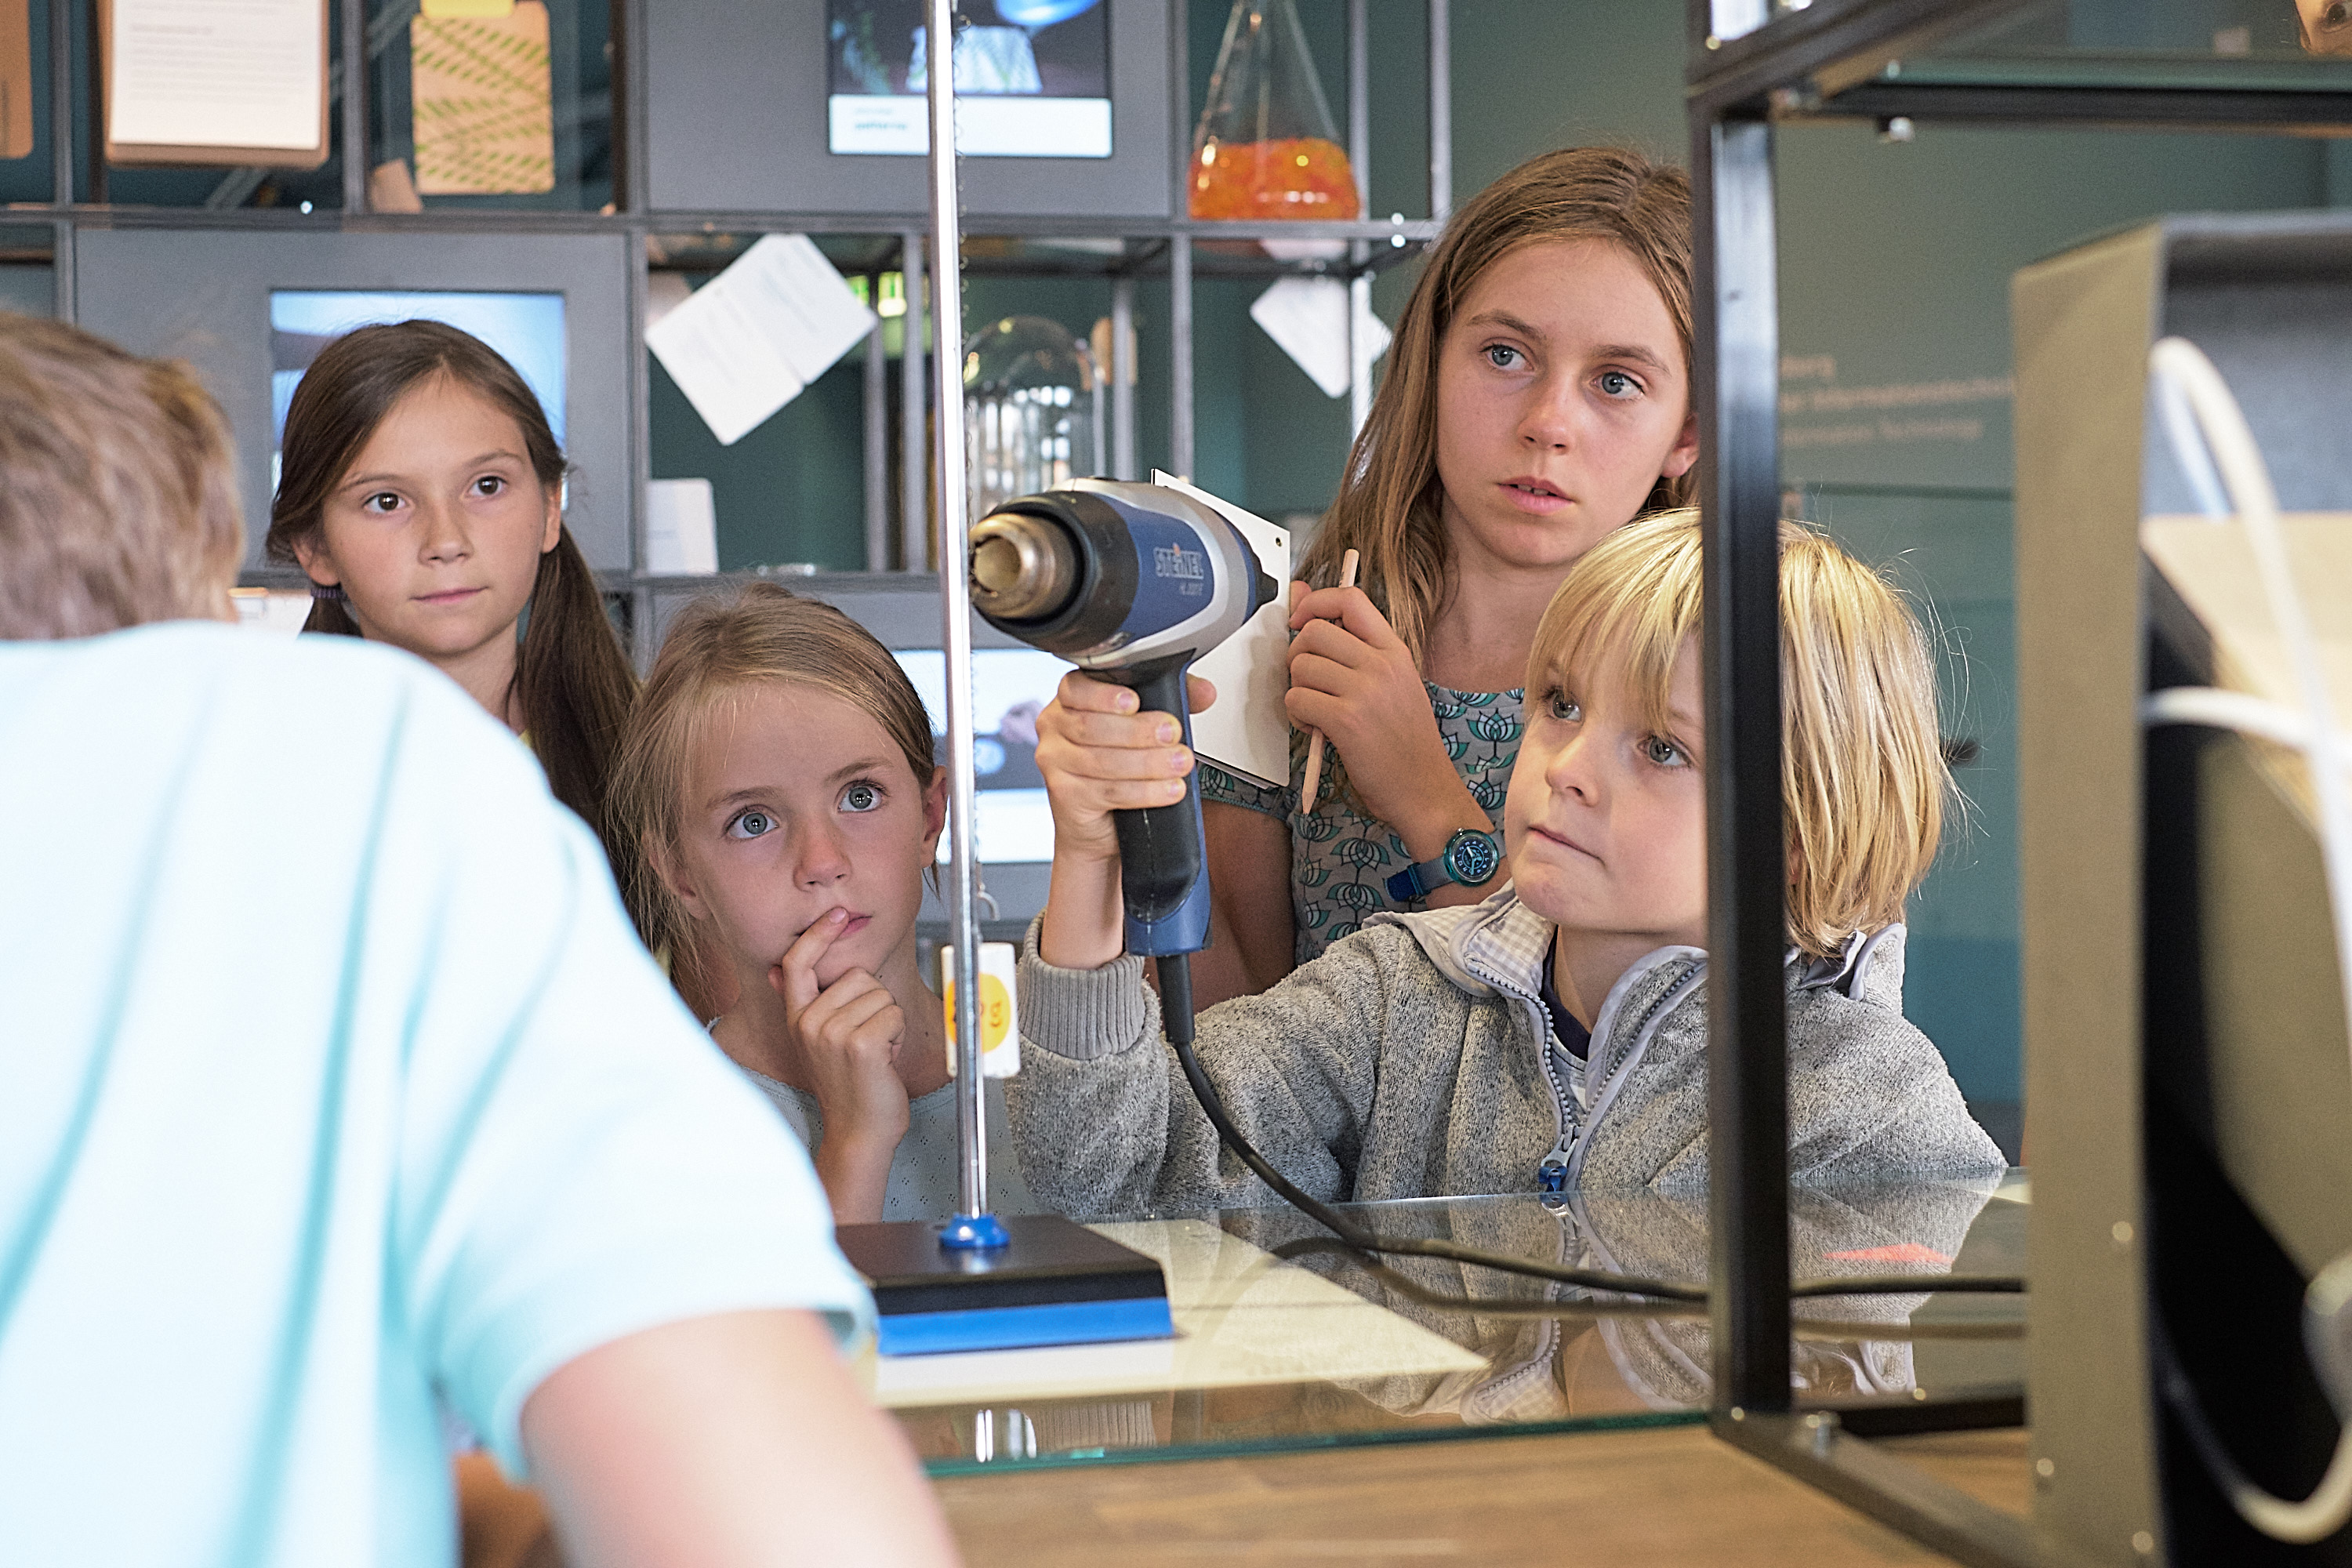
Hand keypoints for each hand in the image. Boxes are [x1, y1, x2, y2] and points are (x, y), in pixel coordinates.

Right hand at [771, 909, 910, 1163]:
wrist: (858, 1132)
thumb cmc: (850, 1085)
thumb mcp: (819, 1041)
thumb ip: (809, 1005)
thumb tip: (778, 971)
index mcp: (798, 1018)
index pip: (798, 963)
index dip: (818, 934)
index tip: (837, 914)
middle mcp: (808, 1023)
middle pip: (858, 975)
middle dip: (875, 1002)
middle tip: (866, 1040)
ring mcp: (831, 1033)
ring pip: (881, 994)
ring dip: (888, 1021)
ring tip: (875, 1052)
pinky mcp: (859, 1045)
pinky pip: (893, 1014)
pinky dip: (898, 1035)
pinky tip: (884, 1060)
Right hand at [1032, 669, 1216, 865]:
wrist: (1098, 822)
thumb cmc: (1117, 764)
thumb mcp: (1142, 725)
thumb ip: (1171, 700)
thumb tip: (1204, 692)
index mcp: (1070, 700)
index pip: (1076, 688)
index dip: (1104, 695)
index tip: (1134, 702)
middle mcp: (1055, 728)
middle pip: (1092, 726)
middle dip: (1138, 731)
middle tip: (1172, 734)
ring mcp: (1055, 762)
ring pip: (1102, 761)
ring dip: (1148, 763)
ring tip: (1179, 763)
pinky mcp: (1065, 795)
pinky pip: (1107, 791)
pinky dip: (1144, 792)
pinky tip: (1168, 790)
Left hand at [1285, 584, 1473, 845]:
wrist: (1426, 791)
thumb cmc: (1405, 742)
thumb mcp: (1392, 684)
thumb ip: (1352, 647)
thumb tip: (1303, 600)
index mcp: (1395, 651)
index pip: (1350, 599)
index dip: (1315, 602)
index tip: (1301, 619)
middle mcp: (1382, 664)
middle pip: (1314, 631)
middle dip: (1298, 656)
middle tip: (1310, 682)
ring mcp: (1365, 691)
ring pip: (1300, 666)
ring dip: (1298, 691)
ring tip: (1317, 713)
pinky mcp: (1346, 721)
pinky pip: (1297, 700)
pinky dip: (1298, 717)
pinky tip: (1317, 731)